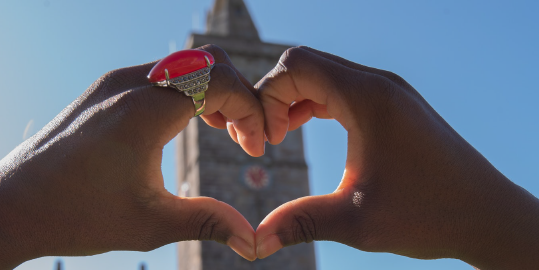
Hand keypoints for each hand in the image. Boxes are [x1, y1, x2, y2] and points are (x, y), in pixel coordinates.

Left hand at [0, 45, 262, 268]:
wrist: (14, 205)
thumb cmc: (77, 216)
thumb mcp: (151, 225)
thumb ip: (208, 222)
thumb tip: (253, 242)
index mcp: (142, 113)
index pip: (220, 81)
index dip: (251, 110)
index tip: (256, 146)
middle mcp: (130, 84)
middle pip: (210, 61)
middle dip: (240, 95)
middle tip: (245, 137)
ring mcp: (116, 80)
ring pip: (189, 62)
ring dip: (217, 91)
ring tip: (226, 130)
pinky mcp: (109, 87)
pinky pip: (166, 71)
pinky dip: (192, 90)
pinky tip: (195, 123)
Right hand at [254, 46, 538, 268]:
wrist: (485, 214)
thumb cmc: (429, 215)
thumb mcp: (356, 222)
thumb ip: (301, 222)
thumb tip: (256, 242)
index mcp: (368, 98)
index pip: (295, 66)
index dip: (267, 99)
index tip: (267, 143)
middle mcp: (378, 84)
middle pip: (304, 64)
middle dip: (274, 97)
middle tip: (268, 139)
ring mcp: (386, 90)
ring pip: (321, 73)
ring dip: (292, 99)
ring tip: (281, 135)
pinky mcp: (391, 103)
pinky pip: (339, 87)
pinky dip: (313, 101)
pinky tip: (302, 127)